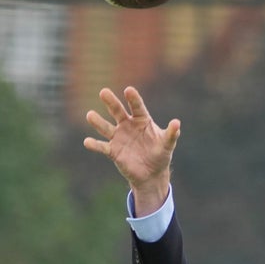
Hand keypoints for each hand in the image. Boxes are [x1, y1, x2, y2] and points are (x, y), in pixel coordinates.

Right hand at [83, 86, 179, 214]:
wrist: (151, 173)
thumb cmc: (160, 154)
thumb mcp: (167, 144)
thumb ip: (172, 134)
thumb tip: (177, 123)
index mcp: (141, 120)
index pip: (137, 107)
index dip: (133, 99)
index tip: (128, 90)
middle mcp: (128, 125)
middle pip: (118, 112)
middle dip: (111, 102)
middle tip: (104, 92)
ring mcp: (119, 137)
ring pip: (106, 127)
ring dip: (98, 122)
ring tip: (90, 115)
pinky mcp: (113, 151)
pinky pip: (102, 147)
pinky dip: (95, 145)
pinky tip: (87, 142)